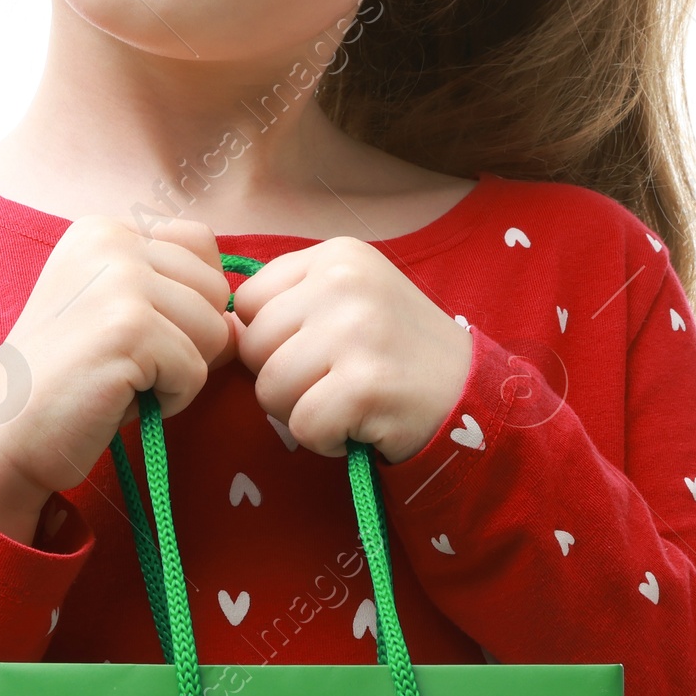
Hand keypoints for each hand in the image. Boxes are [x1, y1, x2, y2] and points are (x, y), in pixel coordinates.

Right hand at [0, 216, 236, 533]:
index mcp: (104, 229)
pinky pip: (198, 371)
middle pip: (215, 289)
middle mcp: (111, 240)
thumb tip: (242, 324)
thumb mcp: (122, 319)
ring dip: (179, 372)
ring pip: (214, 331)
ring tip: (122, 380)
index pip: (201, 246)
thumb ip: (180, 300)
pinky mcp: (130, 329)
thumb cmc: (69, 382)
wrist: (4, 438)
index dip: (187, 301)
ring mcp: (119, 281)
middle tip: (125, 363)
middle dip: (187, 339)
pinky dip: (170, 400)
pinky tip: (119, 400)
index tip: (133, 332)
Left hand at [232, 236, 472, 464]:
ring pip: (268, 390)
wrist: (474, 398)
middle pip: (252, 346)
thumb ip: (286, 305)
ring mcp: (356, 330)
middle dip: (283, 379)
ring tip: (349, 402)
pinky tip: (361, 424)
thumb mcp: (347, 303)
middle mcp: (344, 281)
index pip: (248, 301)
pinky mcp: (365, 384)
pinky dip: (326, 440)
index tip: (320, 349)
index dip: (273, 339)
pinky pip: (301, 427)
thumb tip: (221, 328)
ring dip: (302, 412)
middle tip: (337, 382)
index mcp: (336, 255)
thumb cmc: (397, 354)